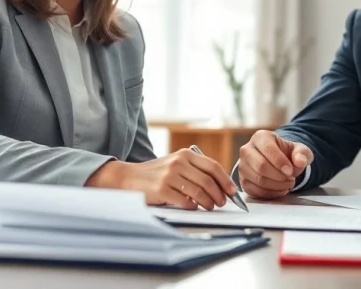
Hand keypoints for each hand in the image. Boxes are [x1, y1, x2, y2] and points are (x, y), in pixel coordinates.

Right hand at [86, 149, 236, 210]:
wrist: (128, 177)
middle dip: (219, 194)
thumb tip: (219, 185)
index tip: (232, 191)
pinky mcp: (162, 190)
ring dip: (208, 202)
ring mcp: (170, 176)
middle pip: (208, 180)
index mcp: (185, 154)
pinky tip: (193, 207)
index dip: (225, 180)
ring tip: (210, 206)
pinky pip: (185, 201)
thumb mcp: (176, 164)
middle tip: (222, 203)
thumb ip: (194, 170)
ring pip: (199, 192)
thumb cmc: (156, 174)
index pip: (213, 166)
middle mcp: (178, 162)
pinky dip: (193, 206)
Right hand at [237, 130, 313, 198]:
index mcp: (260, 137)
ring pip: (258, 180)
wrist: (278, 162)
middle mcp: (247, 150)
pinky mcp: (243, 181)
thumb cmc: (287, 154)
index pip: (268, 149)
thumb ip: (302, 154)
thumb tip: (300, 161)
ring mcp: (242, 166)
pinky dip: (271, 193)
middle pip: (261, 166)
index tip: (291, 171)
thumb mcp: (299, 150)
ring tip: (288, 183)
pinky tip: (281, 189)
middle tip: (291, 179)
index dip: (280, 162)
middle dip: (279, 176)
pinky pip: (255, 191)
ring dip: (277, 185)